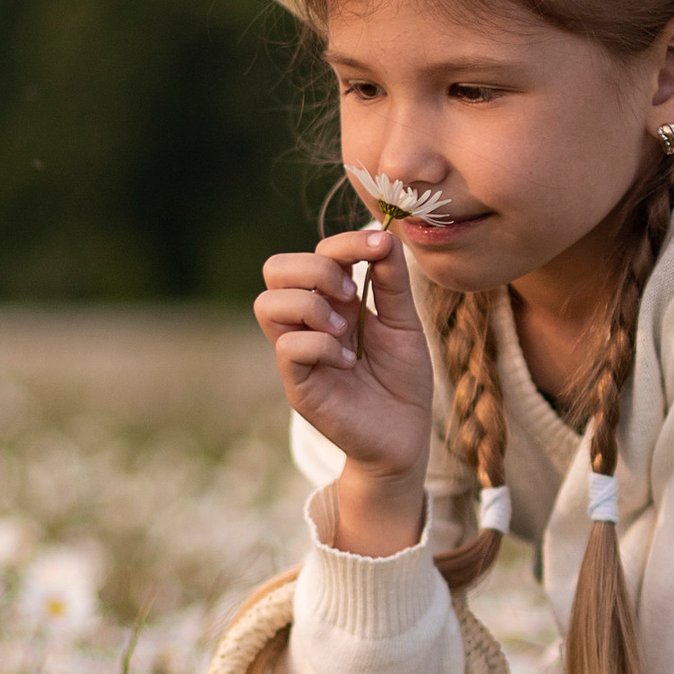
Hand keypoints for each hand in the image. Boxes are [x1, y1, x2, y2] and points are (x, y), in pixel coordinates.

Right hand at [254, 226, 433, 549]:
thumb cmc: (402, 380)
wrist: (405, 437)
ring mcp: (298, 353)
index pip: (316, 253)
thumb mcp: (405, 323)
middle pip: (275, 268)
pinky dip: (322, 345)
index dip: (344, 243)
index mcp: (332, 301)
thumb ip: (392, 283)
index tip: (379, 245)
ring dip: (312, 306)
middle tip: (353, 295)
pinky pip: (288, 348)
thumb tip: (384, 237)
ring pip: (267, 304)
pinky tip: (348, 361)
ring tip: (346, 329)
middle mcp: (307, 322)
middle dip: (316, 268)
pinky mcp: (297, 385)